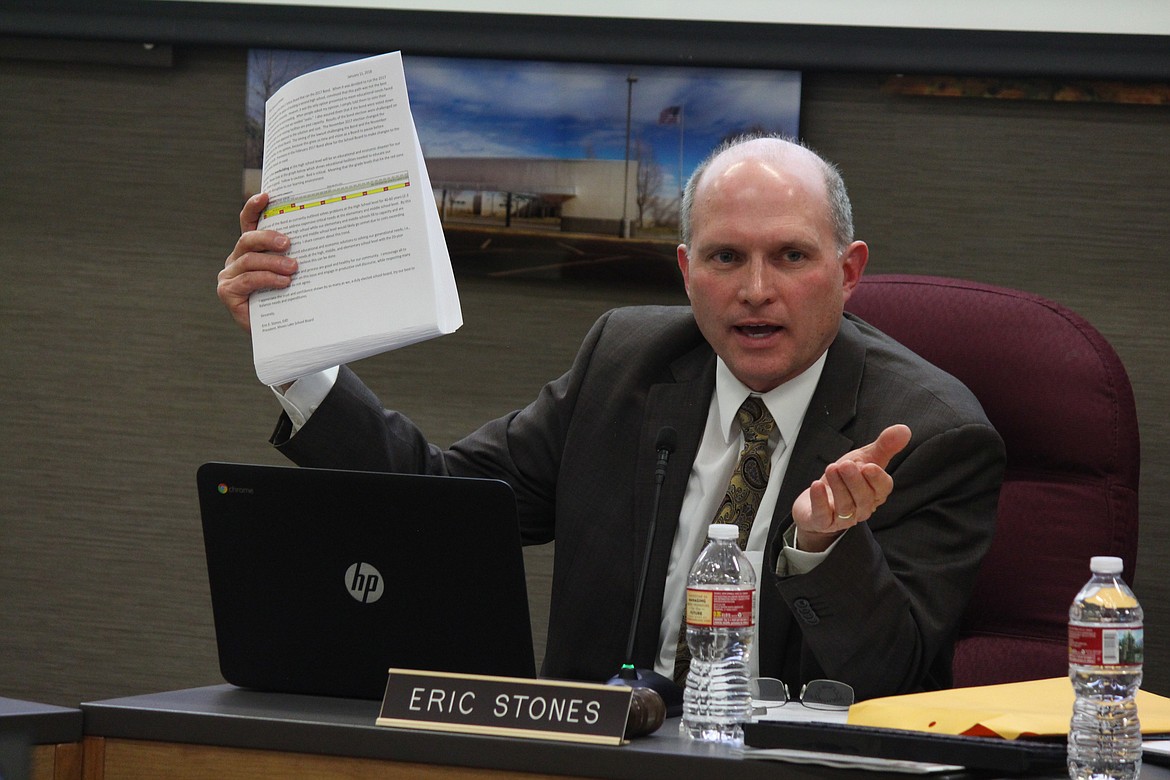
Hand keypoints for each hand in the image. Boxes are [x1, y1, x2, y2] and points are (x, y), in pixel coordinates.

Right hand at [216, 193, 297, 331]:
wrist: (280, 334)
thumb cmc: (289, 300)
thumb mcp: (293, 274)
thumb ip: (294, 256)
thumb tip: (320, 237)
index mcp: (251, 250)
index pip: (248, 223)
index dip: (254, 207)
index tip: (267, 196)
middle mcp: (237, 259)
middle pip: (247, 239)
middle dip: (268, 237)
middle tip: (288, 243)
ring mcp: (229, 275)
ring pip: (249, 260)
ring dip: (273, 263)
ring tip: (293, 268)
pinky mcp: (227, 292)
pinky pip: (247, 280)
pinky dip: (267, 279)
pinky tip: (283, 283)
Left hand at [791, 424, 911, 551]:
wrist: (817, 498)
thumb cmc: (845, 478)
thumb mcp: (864, 458)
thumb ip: (884, 446)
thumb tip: (905, 430)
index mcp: (875, 492)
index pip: (882, 488)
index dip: (876, 479)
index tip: (868, 466)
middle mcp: (862, 507)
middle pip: (863, 498)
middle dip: (854, 481)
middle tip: (845, 464)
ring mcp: (843, 517)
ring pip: (845, 505)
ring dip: (838, 486)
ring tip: (830, 469)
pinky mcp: (823, 522)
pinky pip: (823, 515)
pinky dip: (820, 500)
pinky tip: (816, 485)